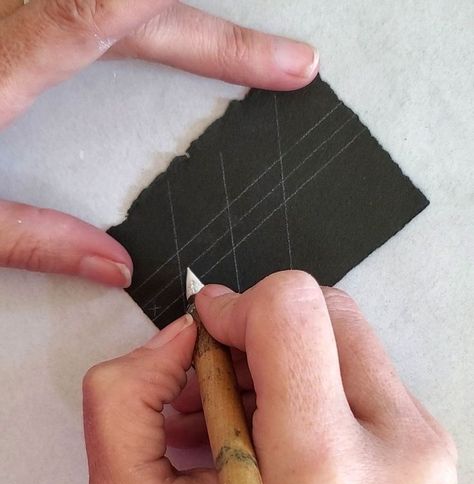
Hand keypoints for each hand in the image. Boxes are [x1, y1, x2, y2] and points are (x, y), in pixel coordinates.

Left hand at [0, 1, 317, 284]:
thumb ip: (31, 239)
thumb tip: (111, 265)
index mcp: (2, 60)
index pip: (118, 10)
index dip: (210, 28)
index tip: (279, 61)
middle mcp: (7, 15)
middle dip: (214, 29)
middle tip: (277, 59)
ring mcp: (7, 10)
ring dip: (163, 15)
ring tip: (216, 41)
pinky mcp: (7, 19)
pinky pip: (74, 2)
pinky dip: (122, 15)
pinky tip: (144, 30)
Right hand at [84, 270, 455, 483]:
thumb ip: (124, 403)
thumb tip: (183, 336)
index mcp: (319, 475)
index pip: (294, 312)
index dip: (238, 305)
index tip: (208, 335)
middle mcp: (392, 454)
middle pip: (327, 310)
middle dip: (258, 333)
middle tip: (219, 386)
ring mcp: (423, 449)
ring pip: (347, 334)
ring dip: (285, 357)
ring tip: (243, 417)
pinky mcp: (429, 446)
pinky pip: (364, 370)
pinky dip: (313, 381)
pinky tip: (278, 429)